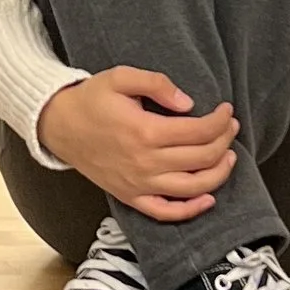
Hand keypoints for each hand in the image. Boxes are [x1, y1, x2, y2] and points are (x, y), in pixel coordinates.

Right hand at [38, 65, 237, 221]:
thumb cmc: (91, 100)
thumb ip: (157, 84)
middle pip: (202, 158)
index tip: (226, 111)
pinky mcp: (130, 197)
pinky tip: (207, 198)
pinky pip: (166, 212)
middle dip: (225, 141)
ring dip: (219, 173)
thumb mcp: (121, 77)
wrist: (58, 126)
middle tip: (230, 128)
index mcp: (145, 131)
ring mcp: (138, 184)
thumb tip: (188, 104)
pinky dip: (191, 210)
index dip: (220, 121)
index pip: (200, 131)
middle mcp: (145, 162)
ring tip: (228, 157)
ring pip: (193, 188)